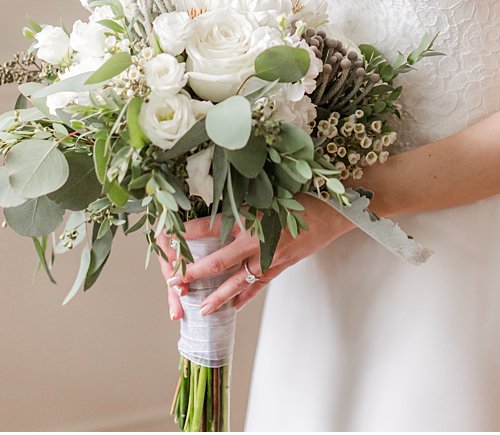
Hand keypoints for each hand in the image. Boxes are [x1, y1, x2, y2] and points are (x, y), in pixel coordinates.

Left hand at [164, 201, 352, 313]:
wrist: (332, 212)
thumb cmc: (298, 195)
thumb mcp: (265, 192)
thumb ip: (239, 199)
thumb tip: (213, 198)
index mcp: (249, 219)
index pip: (209, 227)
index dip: (186, 234)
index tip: (167, 239)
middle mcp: (257, 242)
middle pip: (218, 262)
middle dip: (194, 274)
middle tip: (174, 282)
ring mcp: (269, 258)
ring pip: (238, 282)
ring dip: (218, 296)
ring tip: (201, 308)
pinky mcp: (280, 267)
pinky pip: (258, 286)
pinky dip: (245, 297)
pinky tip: (233, 307)